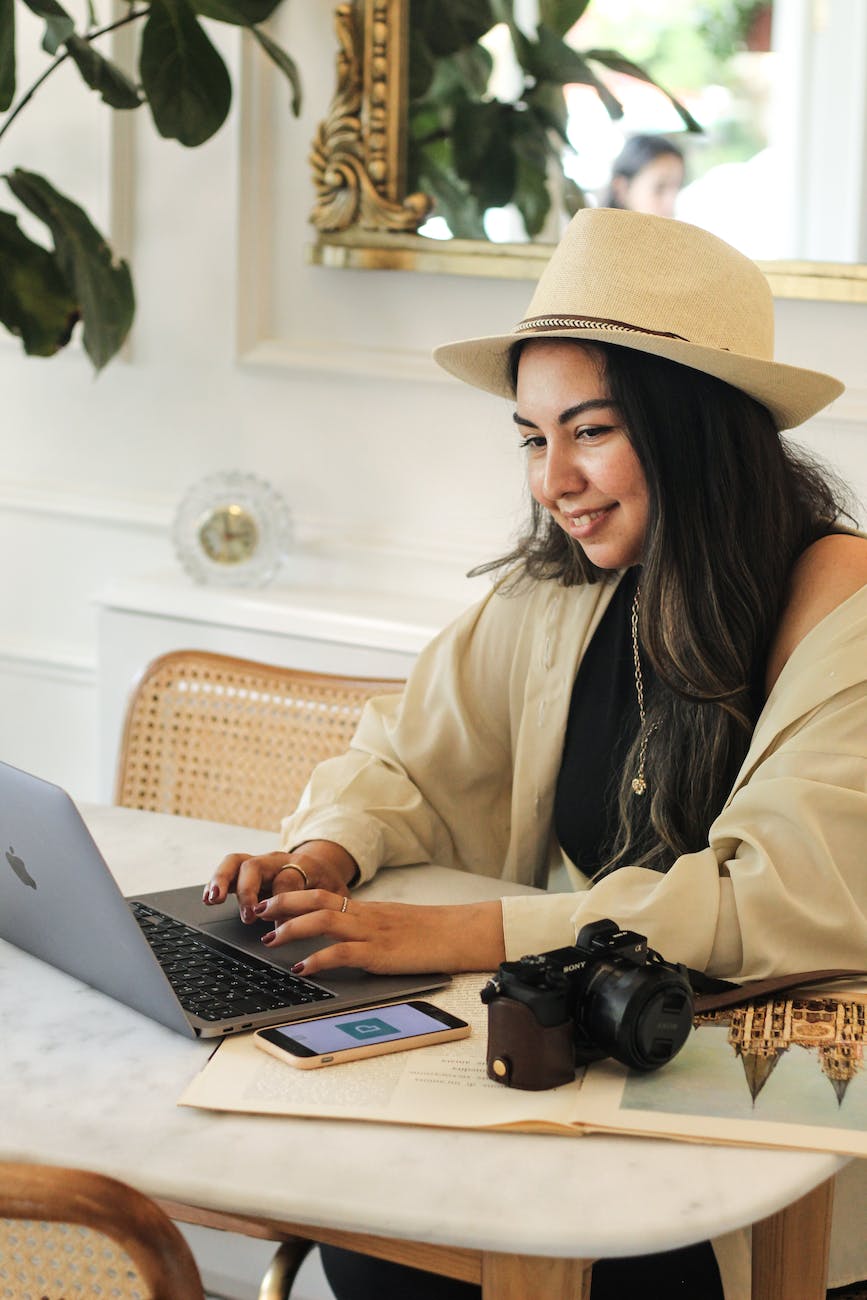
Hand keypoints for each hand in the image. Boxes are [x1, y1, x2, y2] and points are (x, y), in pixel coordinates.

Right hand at [203, 840, 356, 923]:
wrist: (323, 866)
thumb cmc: (327, 886)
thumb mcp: (335, 897)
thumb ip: (322, 909)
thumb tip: (306, 930)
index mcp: (304, 864)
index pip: (287, 881)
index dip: (282, 905)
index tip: (278, 930)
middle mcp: (278, 860)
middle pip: (256, 866)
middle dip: (248, 892)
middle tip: (249, 917)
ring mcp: (261, 863)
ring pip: (237, 862)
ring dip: (222, 880)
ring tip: (213, 899)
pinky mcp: (248, 869)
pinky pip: (229, 868)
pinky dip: (216, 881)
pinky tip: (208, 898)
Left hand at [252, 889, 505, 976]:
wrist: (458, 933)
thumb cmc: (429, 933)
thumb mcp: (391, 926)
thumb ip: (365, 929)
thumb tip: (340, 942)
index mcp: (365, 908)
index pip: (322, 894)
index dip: (292, 896)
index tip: (269, 901)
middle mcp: (364, 914)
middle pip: (315, 899)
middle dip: (282, 903)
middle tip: (257, 912)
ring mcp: (371, 932)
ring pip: (323, 920)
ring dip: (292, 928)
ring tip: (270, 938)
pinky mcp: (379, 953)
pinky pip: (342, 953)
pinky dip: (317, 959)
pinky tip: (302, 968)